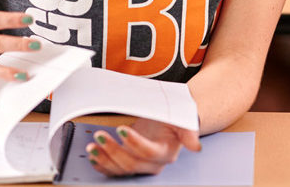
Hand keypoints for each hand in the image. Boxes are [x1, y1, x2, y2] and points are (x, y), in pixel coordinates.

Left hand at [86, 120, 201, 176]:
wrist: (166, 120)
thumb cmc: (173, 118)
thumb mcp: (182, 119)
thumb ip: (188, 131)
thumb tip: (195, 146)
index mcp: (167, 153)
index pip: (148, 152)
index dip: (134, 142)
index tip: (121, 128)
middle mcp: (153, 164)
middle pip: (131, 164)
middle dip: (113, 151)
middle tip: (100, 135)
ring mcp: (139, 166)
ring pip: (120, 170)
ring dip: (104, 159)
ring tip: (93, 145)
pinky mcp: (128, 165)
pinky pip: (113, 171)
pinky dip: (101, 165)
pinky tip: (93, 155)